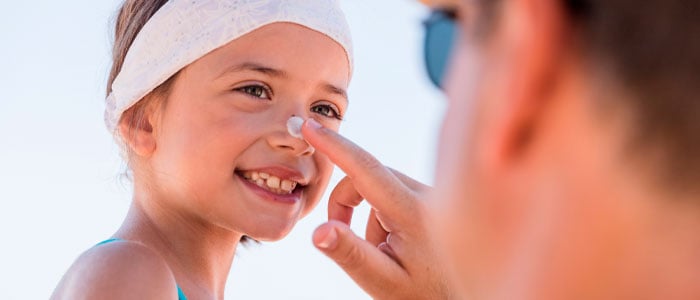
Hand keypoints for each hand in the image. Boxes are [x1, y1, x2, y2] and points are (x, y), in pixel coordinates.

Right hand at [302, 119, 453, 299]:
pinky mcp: (438, 199)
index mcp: (414, 215)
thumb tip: (319, 231)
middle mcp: (429, 197)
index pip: (366, 169)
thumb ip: (350, 254)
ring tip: (379, 251)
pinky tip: (395, 244)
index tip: (310, 127)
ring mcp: (436, 196)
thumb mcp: (382, 282)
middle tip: (342, 237)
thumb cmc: (422, 296)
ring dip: (368, 212)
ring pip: (382, 185)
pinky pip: (398, 192)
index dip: (334, 146)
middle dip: (347, 202)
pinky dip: (383, 212)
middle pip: (369, 177)